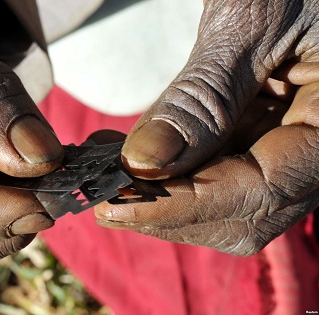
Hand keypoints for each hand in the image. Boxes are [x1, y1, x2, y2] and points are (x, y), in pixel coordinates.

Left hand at [95, 0, 318, 255]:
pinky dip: (172, 171)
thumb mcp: (246, 22)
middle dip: (170, 210)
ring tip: (106, 174)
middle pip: (247, 209)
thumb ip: (201, 98)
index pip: (265, 189)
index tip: (115, 205)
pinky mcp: (266, 131)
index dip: (185, 205)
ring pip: (229, 198)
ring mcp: (294, 140)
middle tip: (102, 196)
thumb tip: (144, 164)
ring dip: (163, 194)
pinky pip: (221, 168)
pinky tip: (129, 157)